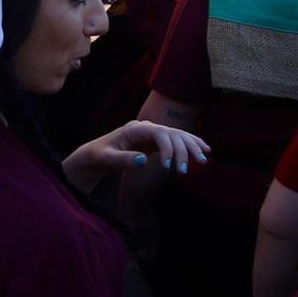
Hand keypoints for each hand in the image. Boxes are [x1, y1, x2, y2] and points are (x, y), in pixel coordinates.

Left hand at [67, 119, 209, 183]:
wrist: (93, 155)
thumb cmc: (97, 156)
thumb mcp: (106, 159)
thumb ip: (123, 160)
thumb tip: (144, 160)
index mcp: (134, 129)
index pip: (159, 133)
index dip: (168, 148)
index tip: (169, 167)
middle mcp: (145, 127)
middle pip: (172, 133)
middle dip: (184, 149)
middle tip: (189, 169)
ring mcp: (152, 133)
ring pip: (178, 136)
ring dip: (192, 147)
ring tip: (204, 160)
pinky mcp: (155, 141)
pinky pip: (177, 141)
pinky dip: (190, 145)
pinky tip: (204, 151)